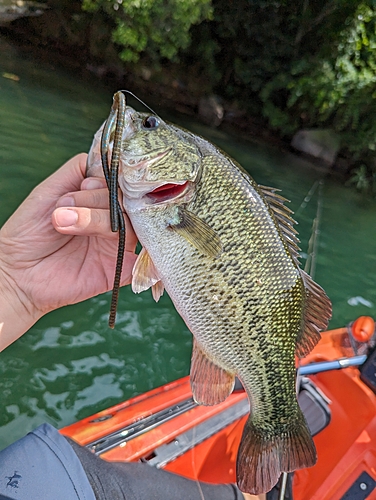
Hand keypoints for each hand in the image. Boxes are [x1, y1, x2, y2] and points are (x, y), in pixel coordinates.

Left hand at [0, 153, 137, 350]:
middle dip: (97, 198)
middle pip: (127, 200)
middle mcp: (111, 219)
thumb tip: (107, 156)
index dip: (108, 179)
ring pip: (129, 223)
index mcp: (98, 200)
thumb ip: (78, 170)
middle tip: (66, 206)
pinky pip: (143, 260)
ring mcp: (117, 244)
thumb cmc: (28, 233)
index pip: (121, 182)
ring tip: (64, 222)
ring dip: (96, 219)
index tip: (84, 184)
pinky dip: (138, 252)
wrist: (16, 272)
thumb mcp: (50, 189)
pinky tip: (110, 244)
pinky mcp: (119, 269)